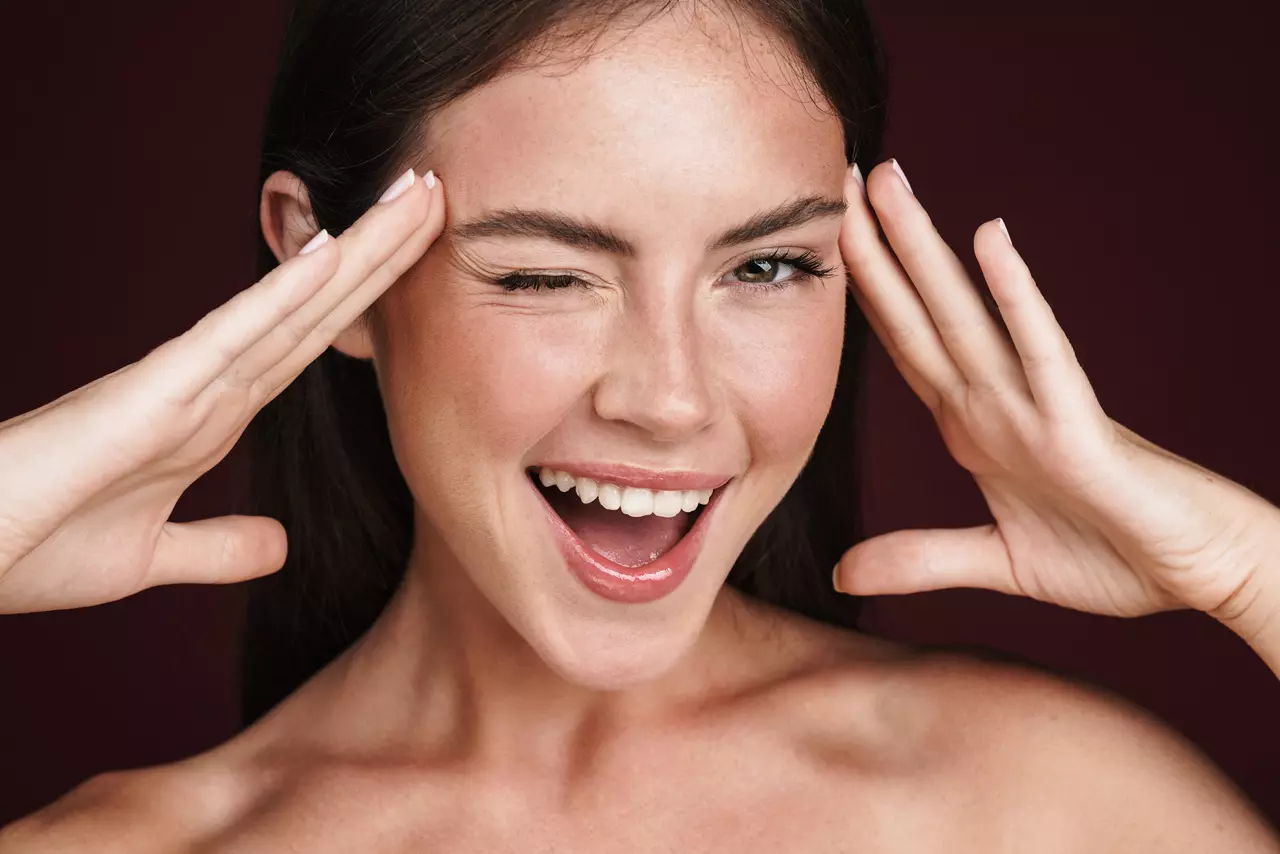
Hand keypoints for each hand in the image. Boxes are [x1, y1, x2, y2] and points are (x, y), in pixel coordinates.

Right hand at [0, 168, 442, 612]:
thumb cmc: (33, 547)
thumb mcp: (154, 557)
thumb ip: (218, 544)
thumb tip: (278, 545)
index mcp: (215, 416)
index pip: (313, 344)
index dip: (369, 300)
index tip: (420, 258)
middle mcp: (211, 385)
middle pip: (319, 309)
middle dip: (384, 255)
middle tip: (440, 193)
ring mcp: (184, 381)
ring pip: (293, 304)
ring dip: (359, 251)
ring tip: (418, 195)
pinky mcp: (150, 392)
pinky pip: (232, 334)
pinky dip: (284, 294)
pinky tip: (334, 251)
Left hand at [832, 160, 1279, 638]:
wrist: (1199, 573)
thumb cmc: (1110, 555)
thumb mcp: (993, 564)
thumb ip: (919, 559)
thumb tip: (839, 574)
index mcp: (970, 427)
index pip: (902, 345)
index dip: (860, 291)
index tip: (824, 232)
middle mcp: (993, 404)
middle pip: (919, 313)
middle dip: (874, 247)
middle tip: (838, 173)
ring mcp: (1033, 408)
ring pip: (965, 316)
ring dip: (924, 250)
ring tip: (889, 184)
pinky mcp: (1079, 428)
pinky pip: (1042, 354)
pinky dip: (1016, 300)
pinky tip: (992, 243)